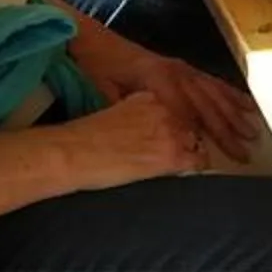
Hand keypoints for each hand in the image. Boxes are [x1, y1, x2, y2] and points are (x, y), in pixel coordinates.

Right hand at [62, 91, 203, 190]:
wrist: (73, 152)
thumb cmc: (83, 139)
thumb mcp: (114, 114)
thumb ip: (135, 117)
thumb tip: (142, 135)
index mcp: (149, 97)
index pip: (175, 110)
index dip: (173, 127)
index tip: (167, 138)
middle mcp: (164, 110)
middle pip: (188, 125)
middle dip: (182, 140)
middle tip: (169, 154)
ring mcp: (170, 132)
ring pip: (196, 142)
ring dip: (189, 153)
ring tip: (177, 166)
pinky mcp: (171, 155)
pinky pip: (198, 161)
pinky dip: (196, 168)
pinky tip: (186, 174)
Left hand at [76, 38, 263, 158]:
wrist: (95, 42)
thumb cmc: (99, 69)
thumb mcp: (106, 93)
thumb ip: (130, 112)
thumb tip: (150, 134)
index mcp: (158, 78)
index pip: (185, 111)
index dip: (199, 133)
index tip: (212, 154)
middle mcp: (176, 72)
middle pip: (207, 104)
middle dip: (227, 128)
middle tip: (244, 149)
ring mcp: (182, 68)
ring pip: (214, 92)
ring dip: (235, 113)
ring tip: (252, 129)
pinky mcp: (183, 68)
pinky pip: (212, 81)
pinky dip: (230, 94)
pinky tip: (244, 103)